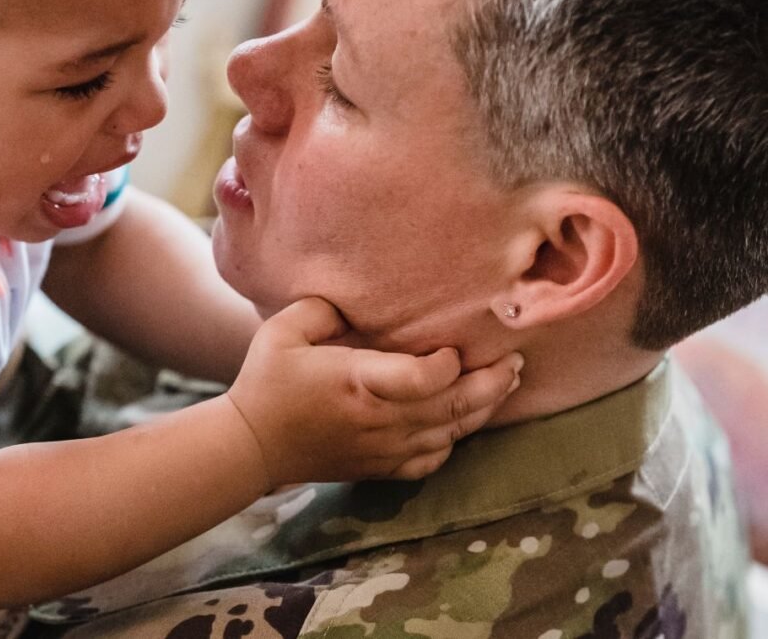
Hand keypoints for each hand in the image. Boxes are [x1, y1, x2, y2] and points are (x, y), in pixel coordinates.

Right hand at [226, 298, 522, 486]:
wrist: (252, 445)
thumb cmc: (267, 382)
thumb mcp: (283, 330)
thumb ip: (323, 308)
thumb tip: (356, 300)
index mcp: (359, 382)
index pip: (425, 378)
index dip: (450, 363)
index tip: (455, 346)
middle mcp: (380, 419)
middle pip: (453, 406)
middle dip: (492, 383)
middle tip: (515, 362)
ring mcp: (383, 448)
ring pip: (451, 433)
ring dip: (483, 409)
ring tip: (506, 385)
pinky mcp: (380, 467)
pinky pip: (431, 460)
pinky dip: (453, 443)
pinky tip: (462, 426)